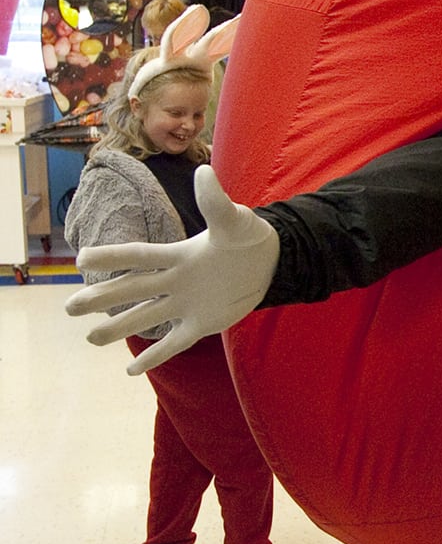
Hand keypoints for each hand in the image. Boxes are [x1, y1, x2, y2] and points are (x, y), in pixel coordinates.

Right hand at [66, 166, 279, 373]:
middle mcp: (175, 281)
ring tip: (90, 339)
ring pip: (146, 318)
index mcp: (179, 255)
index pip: (139, 257)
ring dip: (119, 328)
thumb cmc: (247, 236)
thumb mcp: (234, 220)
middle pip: (133, 290)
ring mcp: (186, 304)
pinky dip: (155, 356)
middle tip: (70, 307)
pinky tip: (131, 371)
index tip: (82, 259)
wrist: (269, 261)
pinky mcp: (201, 324)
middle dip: (102, 298)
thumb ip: (215, 202)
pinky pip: (174, 342)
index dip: (113, 258)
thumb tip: (203, 172)